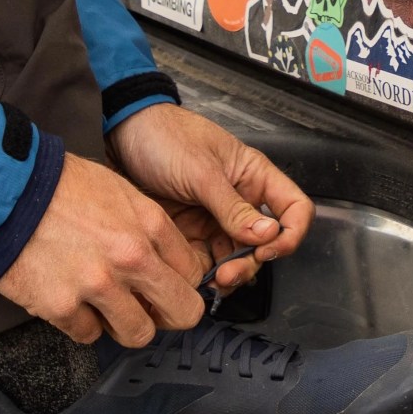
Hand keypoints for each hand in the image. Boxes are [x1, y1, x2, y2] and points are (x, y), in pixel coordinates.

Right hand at [0, 150, 209, 345]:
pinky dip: (79, 322)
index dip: (178, 281)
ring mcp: (97, 285)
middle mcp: (131, 257)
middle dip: (167, 314)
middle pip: (182, 312)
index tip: (162, 283)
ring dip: (122, 322)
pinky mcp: (62, 306)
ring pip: (138, 333)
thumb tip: (162, 261)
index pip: (193, 273)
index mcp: (148, 223)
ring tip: (101, 304)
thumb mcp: (115, 188)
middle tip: (147, 307)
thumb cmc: (55, 184)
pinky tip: (67, 297)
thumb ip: (145, 226)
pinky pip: (88, 334)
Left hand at [108, 104, 313, 292]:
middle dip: (251, 262)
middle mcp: (240, 199)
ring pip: (236, 255)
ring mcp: (214, 216)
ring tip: (213, 281)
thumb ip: (232, 206)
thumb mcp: (200, 171)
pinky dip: (205, 272)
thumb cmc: (163, 135)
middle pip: (264, 242)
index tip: (268, 249)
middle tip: (230, 274)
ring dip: (230, 272)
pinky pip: (207, 258)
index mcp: (253, 176)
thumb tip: (267, 234)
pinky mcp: (189, 229)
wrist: (118, 132)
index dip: (290, 233)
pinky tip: (195, 278)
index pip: (294, 209)